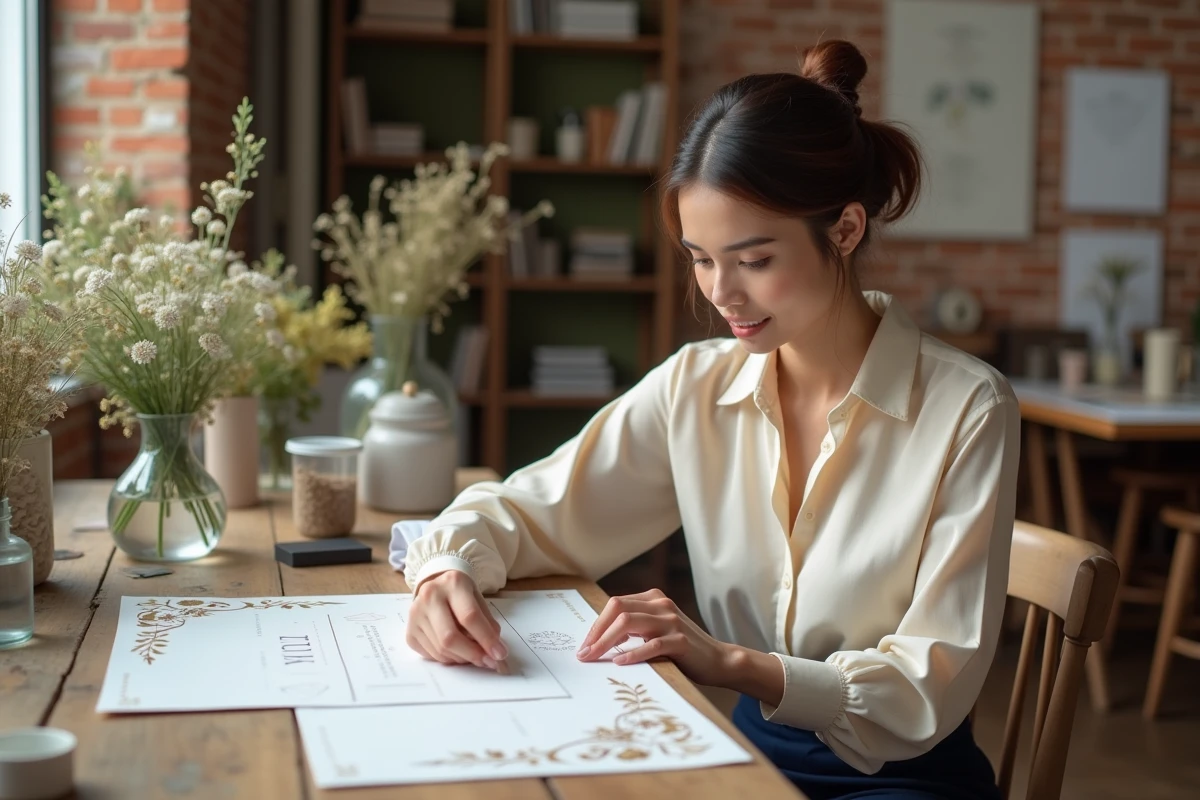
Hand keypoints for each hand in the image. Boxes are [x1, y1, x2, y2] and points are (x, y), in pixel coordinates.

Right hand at [406, 569, 508, 669]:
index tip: (500, 654)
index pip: (470, 616)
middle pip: (450, 637)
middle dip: (472, 654)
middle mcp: (430, 596)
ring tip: (473, 654)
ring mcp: (416, 614)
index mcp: (453, 583)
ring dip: (462, 658)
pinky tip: (456, 651)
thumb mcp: (478, 599)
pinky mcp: (409, 631)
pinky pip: (431, 655)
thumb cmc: (461, 594)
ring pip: (441, 650)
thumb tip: (496, 652)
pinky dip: (448, 659)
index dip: (486, 639)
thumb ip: (488, 624)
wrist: (435, 586)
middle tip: (488, 662)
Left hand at [575, 588, 733, 686]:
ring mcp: (672, 621)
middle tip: (584, 654)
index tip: (584, 646)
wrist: (718, 660)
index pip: (615, 605)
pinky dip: (632, 654)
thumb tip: (598, 639)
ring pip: (629, 623)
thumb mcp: (655, 631)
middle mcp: (662, 605)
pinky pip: (651, 645)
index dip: (596, 625)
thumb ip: (634, 627)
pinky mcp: (681, 641)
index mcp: (653, 598)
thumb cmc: (682, 649)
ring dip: (606, 643)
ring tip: (594, 658)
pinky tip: (619, 663)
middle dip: (597, 632)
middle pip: (618, 610)